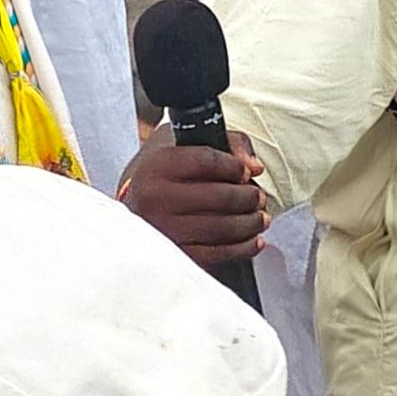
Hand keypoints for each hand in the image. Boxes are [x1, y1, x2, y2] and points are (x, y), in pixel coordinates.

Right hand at [117, 135, 268, 272]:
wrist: (135, 202)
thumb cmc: (163, 171)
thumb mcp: (184, 141)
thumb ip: (226, 142)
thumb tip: (253, 166)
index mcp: (158, 165)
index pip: (207, 162)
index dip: (235, 167)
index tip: (246, 171)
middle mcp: (156, 197)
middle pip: (220, 197)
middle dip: (248, 197)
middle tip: (258, 196)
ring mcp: (163, 228)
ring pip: (221, 227)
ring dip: (250, 223)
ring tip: (260, 217)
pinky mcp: (174, 252)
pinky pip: (216, 254)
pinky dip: (242, 248)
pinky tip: (253, 239)